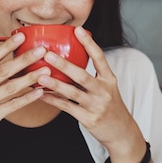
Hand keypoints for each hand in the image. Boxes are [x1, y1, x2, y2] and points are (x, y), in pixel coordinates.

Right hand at [0, 32, 50, 162]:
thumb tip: (10, 65)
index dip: (6, 46)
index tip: (21, 36)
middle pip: (3, 70)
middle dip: (24, 58)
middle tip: (41, 50)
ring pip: (10, 87)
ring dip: (30, 77)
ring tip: (45, 70)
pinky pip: (12, 105)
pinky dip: (27, 98)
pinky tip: (39, 92)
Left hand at [36, 27, 145, 162]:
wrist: (121, 132)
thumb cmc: (110, 106)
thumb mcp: (107, 87)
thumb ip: (93, 75)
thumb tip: (70, 59)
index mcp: (109, 79)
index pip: (99, 58)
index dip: (89, 43)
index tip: (77, 30)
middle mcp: (104, 91)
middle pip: (82, 76)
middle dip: (64, 65)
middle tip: (48, 54)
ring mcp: (96, 105)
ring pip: (73, 92)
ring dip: (55, 84)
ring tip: (40, 76)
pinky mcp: (88, 118)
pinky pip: (67, 108)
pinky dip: (53, 100)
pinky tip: (41, 94)